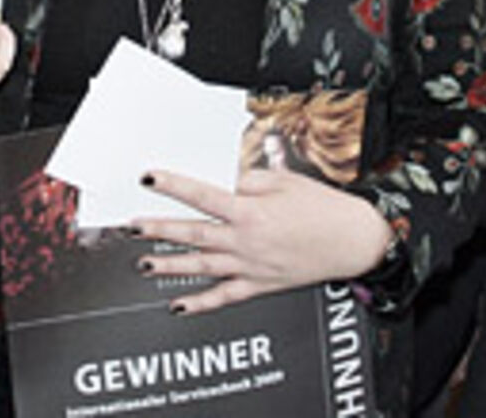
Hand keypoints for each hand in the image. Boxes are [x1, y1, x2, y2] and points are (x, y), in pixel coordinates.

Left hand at [132, 167, 393, 313]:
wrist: (353, 240)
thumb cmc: (323, 208)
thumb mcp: (285, 181)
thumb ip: (249, 180)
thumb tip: (224, 182)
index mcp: (251, 211)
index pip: (202, 195)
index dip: (173, 185)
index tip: (149, 178)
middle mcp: (246, 241)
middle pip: (194, 234)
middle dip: (159, 230)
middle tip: (132, 226)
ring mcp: (251, 266)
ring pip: (202, 266)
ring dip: (170, 265)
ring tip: (143, 263)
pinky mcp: (260, 284)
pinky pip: (224, 297)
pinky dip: (200, 304)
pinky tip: (178, 305)